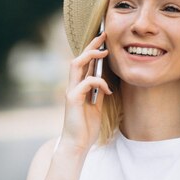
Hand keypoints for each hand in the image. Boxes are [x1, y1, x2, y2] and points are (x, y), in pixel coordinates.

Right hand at [61, 31, 111, 151]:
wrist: (77, 143)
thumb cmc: (86, 127)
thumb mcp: (96, 105)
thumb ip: (98, 91)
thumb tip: (106, 79)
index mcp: (78, 87)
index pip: (83, 63)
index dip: (92, 49)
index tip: (103, 39)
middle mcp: (72, 86)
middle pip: (79, 58)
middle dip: (91, 45)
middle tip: (104, 35)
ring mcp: (71, 91)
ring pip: (76, 64)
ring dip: (90, 56)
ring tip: (104, 53)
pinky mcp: (73, 99)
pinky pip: (85, 83)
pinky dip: (99, 82)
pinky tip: (108, 90)